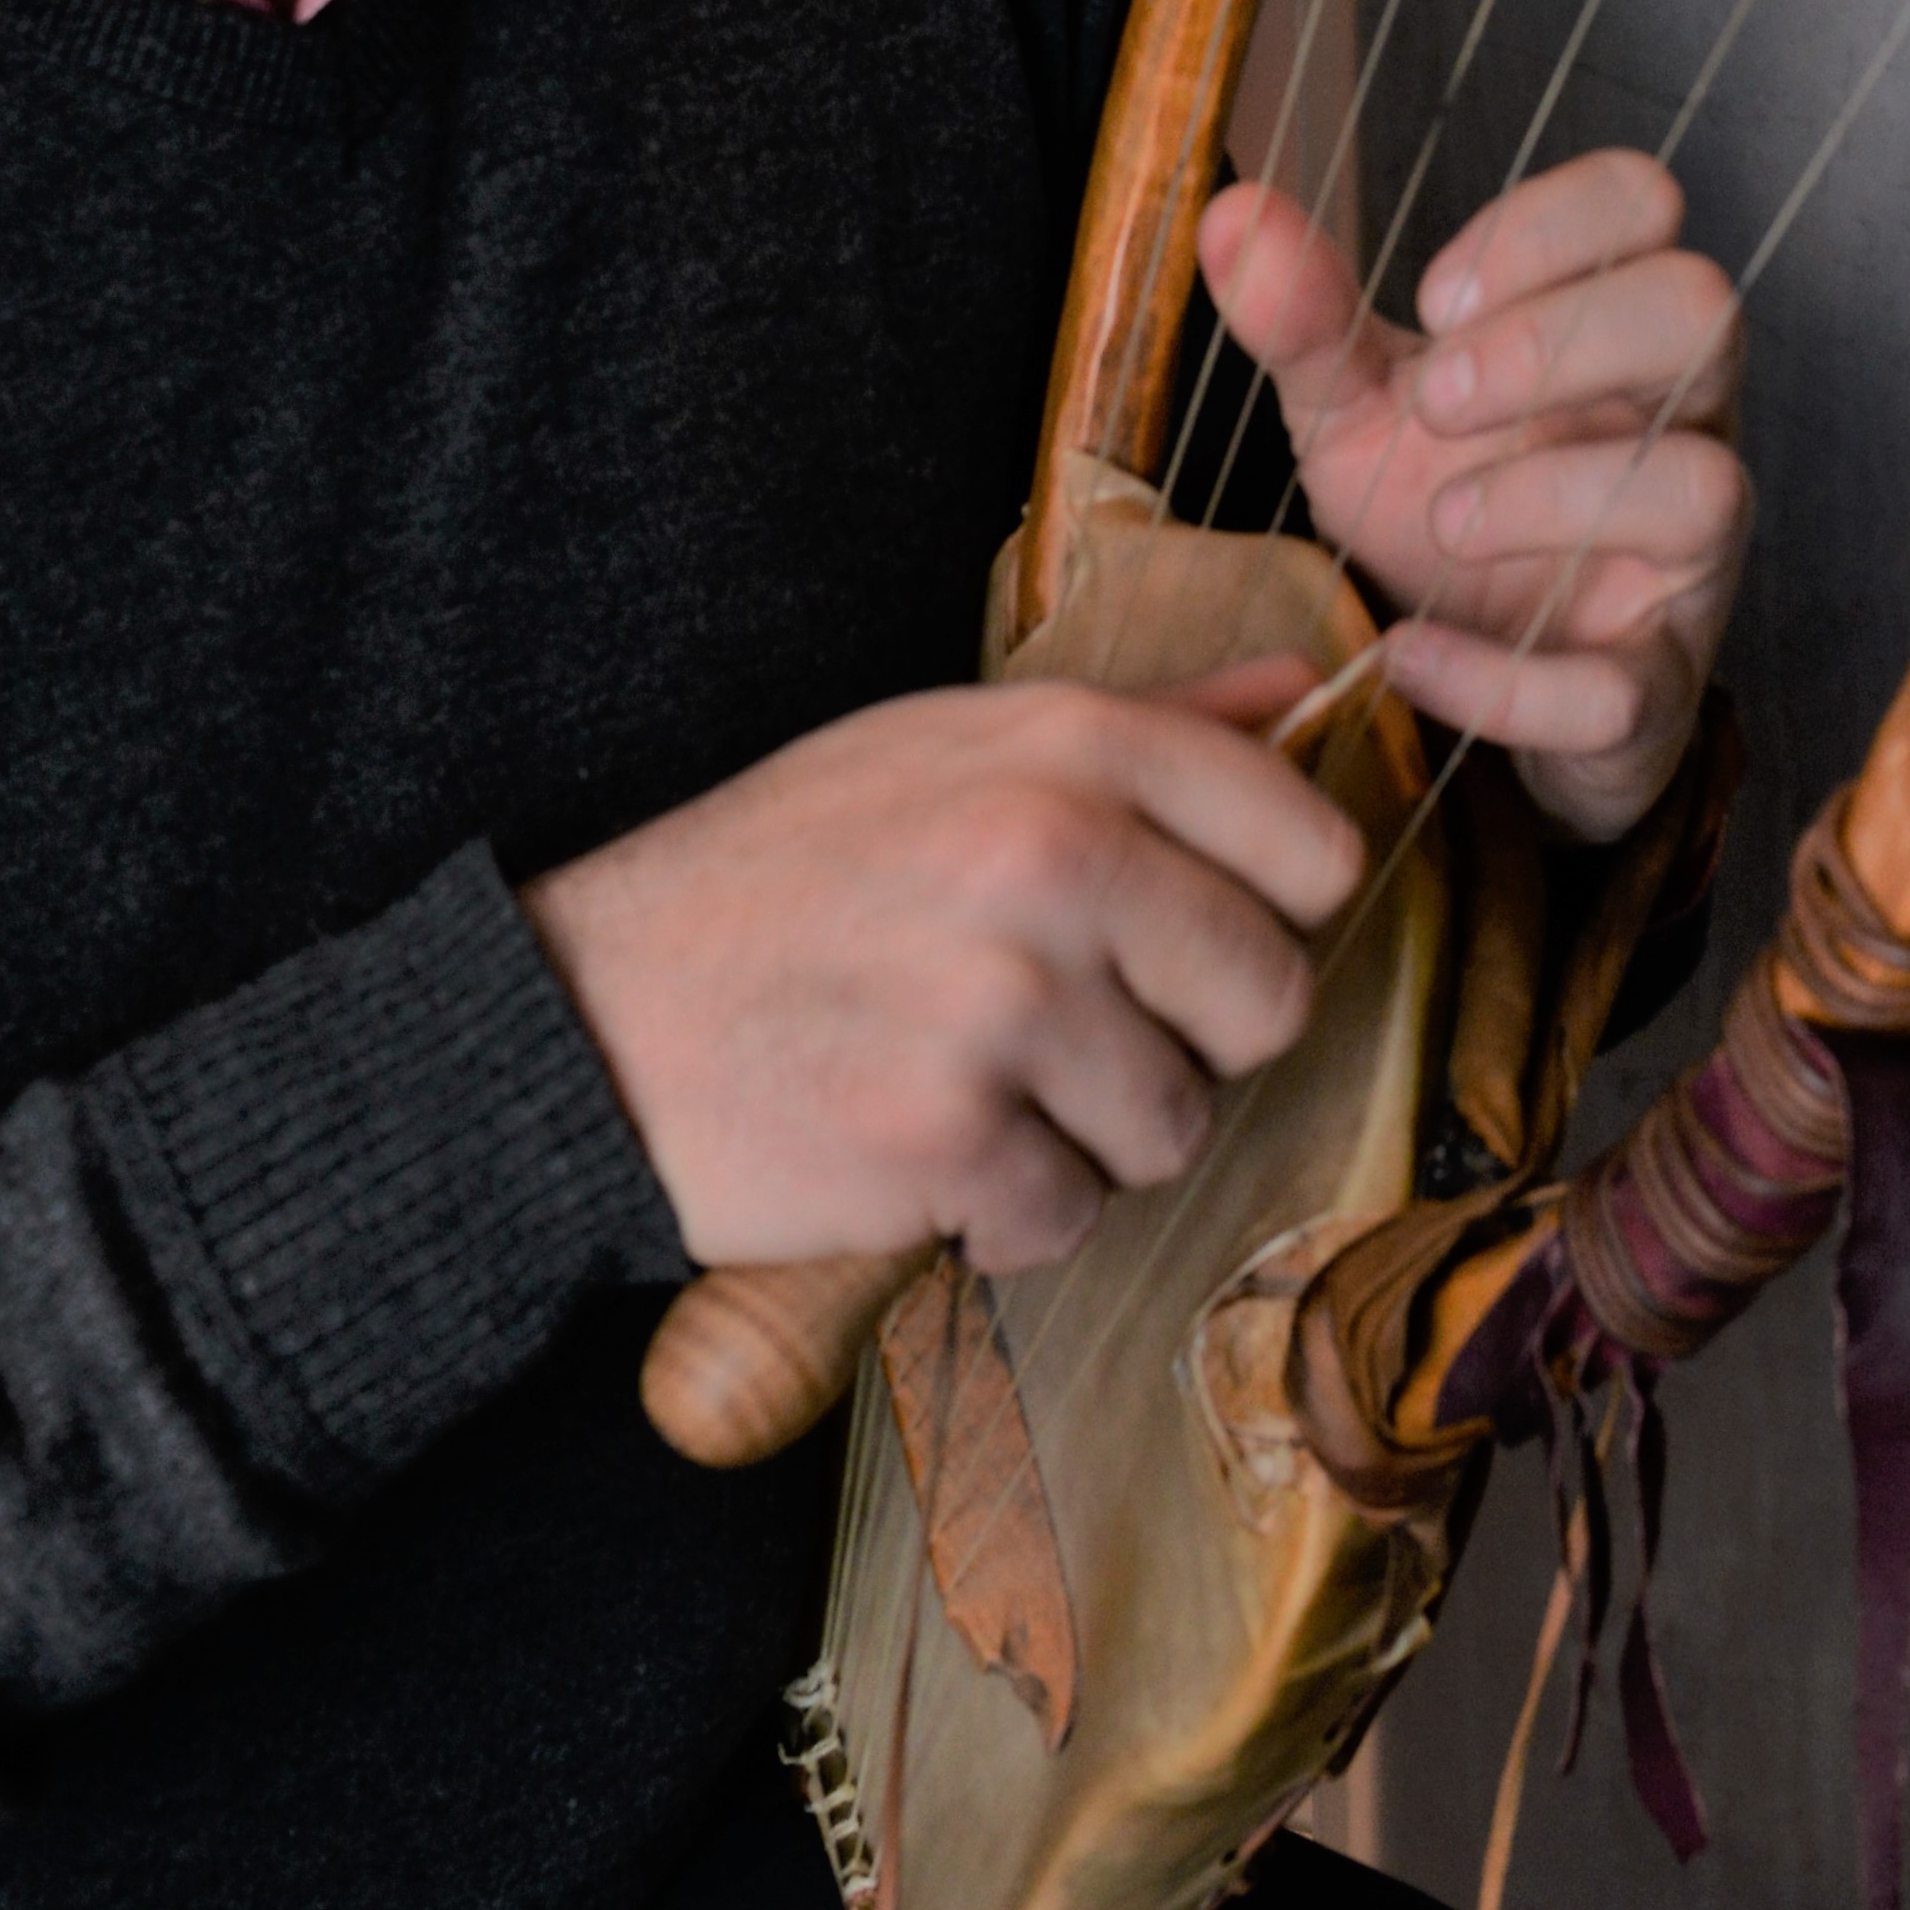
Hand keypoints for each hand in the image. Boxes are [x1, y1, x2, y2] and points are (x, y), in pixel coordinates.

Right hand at [523, 672, 1359, 1272]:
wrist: (597, 1009)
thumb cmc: (791, 871)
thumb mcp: (957, 744)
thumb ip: (1148, 722)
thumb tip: (1301, 693)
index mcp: (1072, 746)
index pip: (1312, 849)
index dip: (1274, 912)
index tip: (1198, 937)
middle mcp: (1052, 857)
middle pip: (1268, 1002)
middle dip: (1190, 1040)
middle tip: (1079, 1029)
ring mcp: (1001, 1002)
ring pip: (1175, 1127)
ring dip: (1090, 1134)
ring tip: (982, 1081)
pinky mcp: (947, 1140)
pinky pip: (1069, 1217)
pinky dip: (1007, 1212)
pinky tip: (929, 1151)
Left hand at [1202, 151, 1747, 845]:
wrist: (1460, 667)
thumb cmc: (1439, 499)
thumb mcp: (1360, 406)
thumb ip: (1308, 318)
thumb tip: (1231, 213)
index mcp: (1614, 320)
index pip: (1641, 202)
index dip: (1549, 225)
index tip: (1434, 299)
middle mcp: (1681, 419)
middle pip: (1702, 313)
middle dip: (1558, 343)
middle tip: (1434, 401)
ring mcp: (1685, 556)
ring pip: (1703, 487)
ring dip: (1555, 495)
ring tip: (1442, 526)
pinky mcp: (1655, 684)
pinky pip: (1624, 688)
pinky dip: (1505, 679)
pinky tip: (1408, 654)